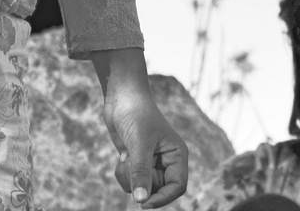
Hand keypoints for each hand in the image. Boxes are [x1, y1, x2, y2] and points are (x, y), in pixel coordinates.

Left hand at [102, 78, 188, 206]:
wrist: (122, 99)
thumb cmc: (137, 116)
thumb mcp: (140, 145)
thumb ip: (141, 174)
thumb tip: (142, 201)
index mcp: (177, 155)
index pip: (177, 186)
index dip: (163, 198)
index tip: (144, 204)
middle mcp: (166, 161)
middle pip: (157, 190)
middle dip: (140, 183)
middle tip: (129, 164)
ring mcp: (151, 162)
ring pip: (142, 188)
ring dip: (129, 178)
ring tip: (126, 157)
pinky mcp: (136, 162)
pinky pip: (130, 181)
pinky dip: (123, 173)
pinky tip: (122, 155)